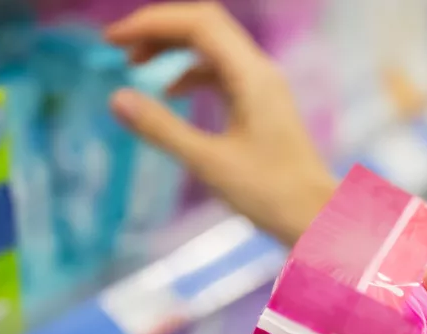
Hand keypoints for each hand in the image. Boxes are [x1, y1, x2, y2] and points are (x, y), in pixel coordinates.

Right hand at [105, 2, 333, 244]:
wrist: (315, 217)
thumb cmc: (270, 195)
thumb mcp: (207, 163)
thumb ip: (161, 129)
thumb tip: (116, 98)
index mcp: (251, 77)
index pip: (197, 23)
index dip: (151, 23)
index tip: (111, 40)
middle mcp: (260, 71)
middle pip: (205, 25)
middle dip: (160, 29)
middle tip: (119, 46)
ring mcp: (264, 86)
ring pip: (213, 46)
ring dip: (173, 48)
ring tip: (136, 64)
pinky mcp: (262, 104)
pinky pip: (222, 70)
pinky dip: (192, 72)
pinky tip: (171, 92)